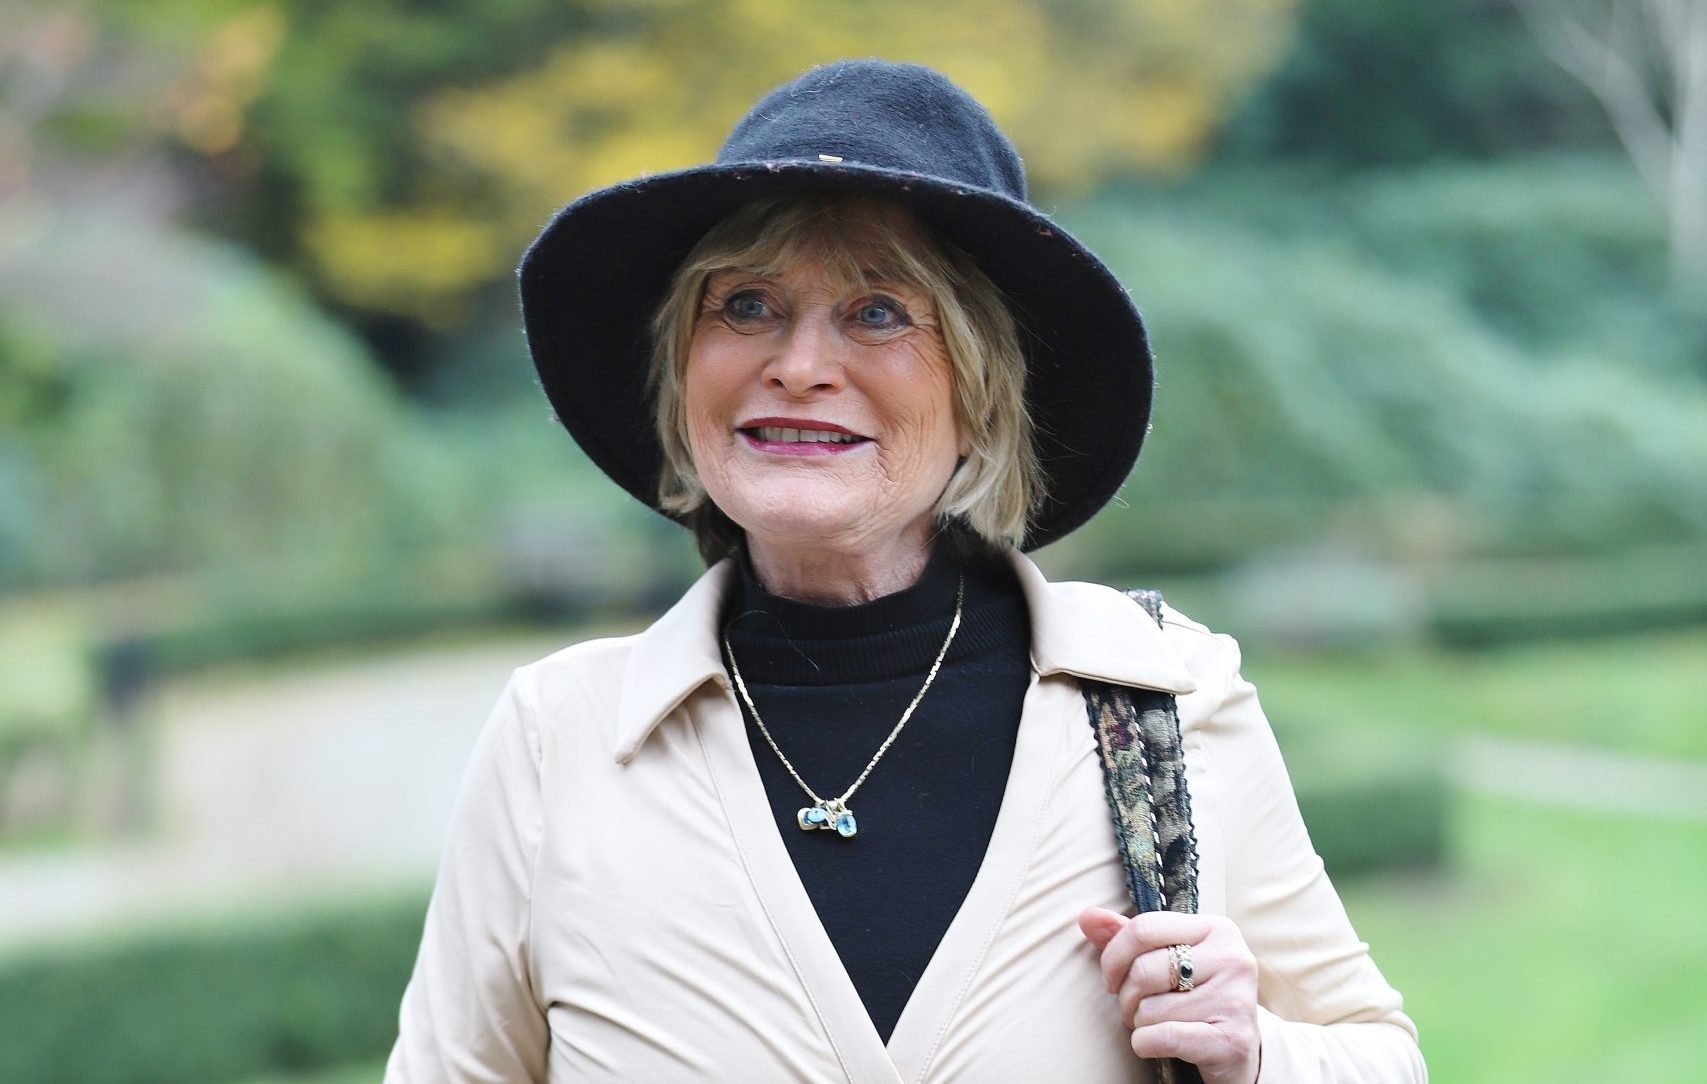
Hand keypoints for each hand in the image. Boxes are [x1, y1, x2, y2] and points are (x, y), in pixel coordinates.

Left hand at [1078, 906, 1260, 1083]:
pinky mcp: (1231, 1039)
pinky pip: (1162, 1037)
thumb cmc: (1196, 996)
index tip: (1111, 979)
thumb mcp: (1168, 958)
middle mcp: (1232, 958)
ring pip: (1150, 1009)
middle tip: (1134, 1008)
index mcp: (1217, 928)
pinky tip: (1155, 1043)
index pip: (1144, 928)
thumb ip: (1128, 936)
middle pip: (1144, 971)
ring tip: (1155, 1024)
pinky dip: (1145, 1043)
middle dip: (1126, 997)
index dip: (1114, 956)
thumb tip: (1088, 916)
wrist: (1237, 1050)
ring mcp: (1236, 999)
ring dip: (1139, 1023)